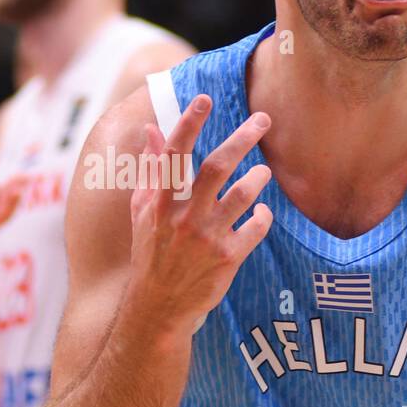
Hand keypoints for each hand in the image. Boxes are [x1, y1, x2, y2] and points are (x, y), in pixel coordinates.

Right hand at [127, 94, 272, 334]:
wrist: (158, 308)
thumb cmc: (150, 254)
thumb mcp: (142, 212)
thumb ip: (151, 170)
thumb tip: (152, 130)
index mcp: (159, 203)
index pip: (174, 155)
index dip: (189, 124)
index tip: (204, 99)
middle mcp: (182, 217)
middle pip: (217, 167)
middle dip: (243, 138)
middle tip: (263, 119)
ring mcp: (206, 238)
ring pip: (242, 195)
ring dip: (258, 178)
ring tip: (264, 172)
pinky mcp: (227, 259)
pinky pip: (255, 227)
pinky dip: (263, 216)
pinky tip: (261, 212)